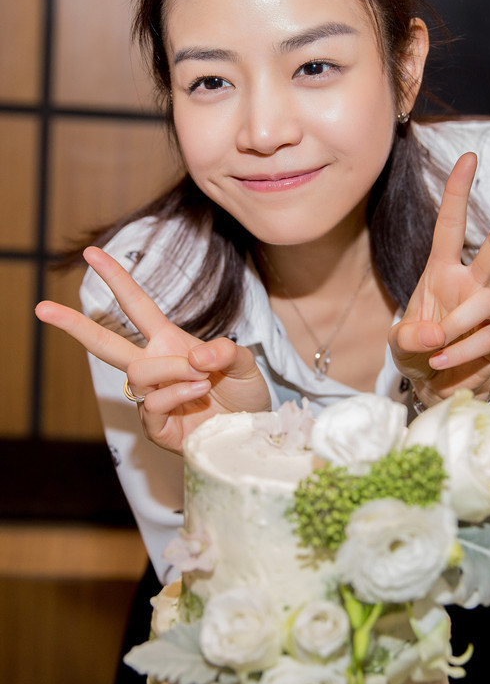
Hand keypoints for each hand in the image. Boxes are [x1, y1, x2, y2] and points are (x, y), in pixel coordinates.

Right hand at [35, 246, 270, 453]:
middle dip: (73, 325)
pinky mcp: (156, 426)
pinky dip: (177, 394)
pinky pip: (152, 403)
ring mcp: (152, 397)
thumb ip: (225, 352)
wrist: (253, 430)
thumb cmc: (244, 393)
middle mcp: (155, 365)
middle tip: (42, 307)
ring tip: (202, 378)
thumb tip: (193, 355)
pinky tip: (197, 393)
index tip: (91, 253)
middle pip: (105, 343)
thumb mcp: (245, 363)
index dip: (116, 278)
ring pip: (138, 373)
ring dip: (172, 370)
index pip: (136, 305)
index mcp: (169, 341)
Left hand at [389, 152, 489, 404]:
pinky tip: (445, 363)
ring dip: (458, 325)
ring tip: (437, 348)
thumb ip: (410, 336)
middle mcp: (471, 284)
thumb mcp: (400, 343)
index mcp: (443, 271)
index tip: (469, 158)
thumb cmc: (419, 352)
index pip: (450, 226)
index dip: (458, 192)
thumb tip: (438, 333)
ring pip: (486, 301)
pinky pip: (487, 338)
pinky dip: (463, 352)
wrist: (434, 387)